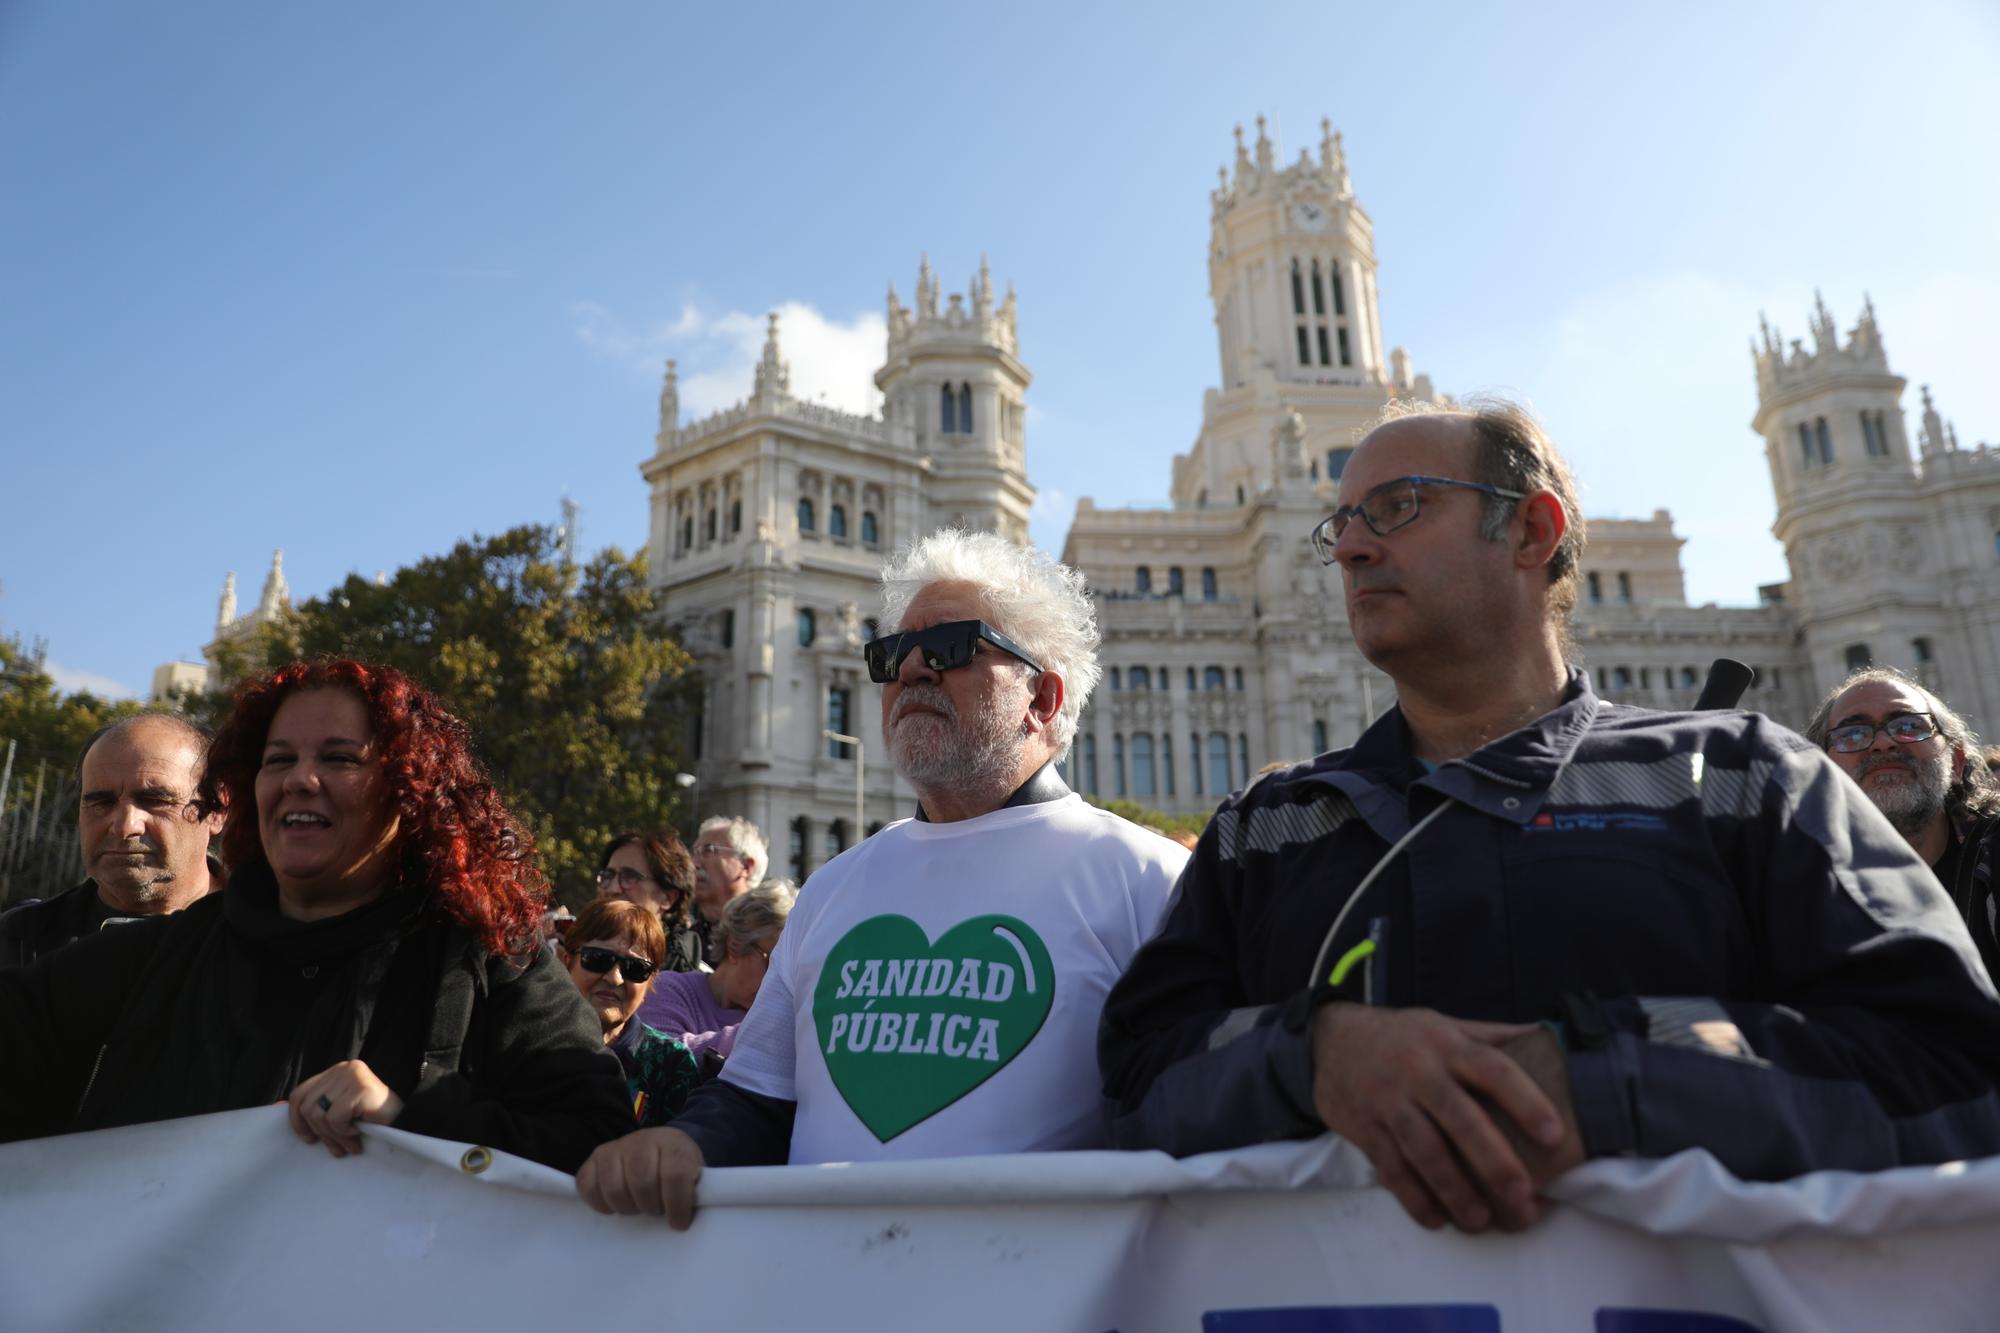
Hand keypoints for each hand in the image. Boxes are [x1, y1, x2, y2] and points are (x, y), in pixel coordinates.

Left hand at [288, 1059, 403, 1158]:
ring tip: (350, 1143)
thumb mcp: (339, 1112)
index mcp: (336, 1072)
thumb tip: (275, 1108)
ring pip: (319, 1114)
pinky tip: (359, 1133)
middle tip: (337, 1148)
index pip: (300, 1093)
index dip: (297, 1119)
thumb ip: (317, 1108)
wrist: (408, 1125)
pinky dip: (345, 1132)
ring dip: (334, 1136)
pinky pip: (336, 1117)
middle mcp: (343, 1068)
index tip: (308, 1139)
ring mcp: (352, 1075)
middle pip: (307, 1106)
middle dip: (320, 1133)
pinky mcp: (361, 1087)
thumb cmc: (374, 1122)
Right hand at [575, 1127, 705, 1228]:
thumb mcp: (695, 1176)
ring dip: (627, 1207)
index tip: (679, 1223)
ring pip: (614, 1187)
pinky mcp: (595, 1157)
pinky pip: (587, 1185)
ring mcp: (616, 1146)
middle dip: (650, 1206)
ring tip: (638, 1207)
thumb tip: (683, 1220)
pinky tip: (614, 1205)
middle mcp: (643, 1139)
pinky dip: (600, 1203)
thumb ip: (693, 1193)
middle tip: (656, 1210)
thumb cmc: (679, 1168)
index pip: (674, 1175)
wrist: (663, 1147)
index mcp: (673, 1143)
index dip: (677, 1205)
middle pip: (641, 1182)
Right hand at [1309, 1003, 1567, 1232]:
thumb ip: (1492, 1037)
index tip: (1554, 1134)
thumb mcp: (1445, 1024)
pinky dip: (1413, 1197)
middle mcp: (1419, 1073)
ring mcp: (1388, 1102)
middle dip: (1492, 1160)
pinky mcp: (1364, 1128)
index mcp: (1448, 1046)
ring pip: (1424, 1151)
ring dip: (1454, 1189)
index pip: (1493, 1070)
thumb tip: (1548, 1040)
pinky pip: (1391, 1168)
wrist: (1329, 1040)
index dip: (1525, 1101)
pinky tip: (1437, 1219)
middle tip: (1522, 1194)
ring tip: (1480, 1220)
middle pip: (1460, 1119)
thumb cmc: (1402, 1037)